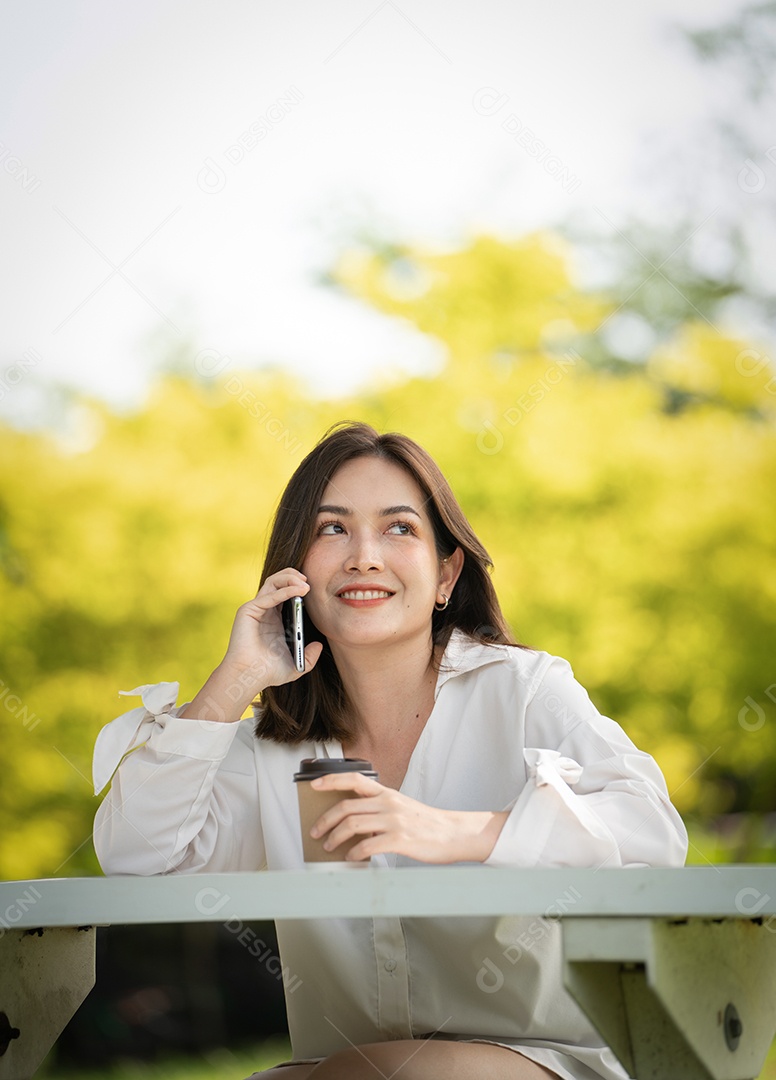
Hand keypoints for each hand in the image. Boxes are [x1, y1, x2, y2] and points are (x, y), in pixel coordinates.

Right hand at [220, 568, 322, 691]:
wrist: (249, 677)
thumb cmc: (268, 672)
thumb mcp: (296, 665)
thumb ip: (309, 656)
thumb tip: (319, 645)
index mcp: (274, 619)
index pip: (285, 592)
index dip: (297, 585)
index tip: (312, 587)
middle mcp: (264, 611)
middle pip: (277, 582)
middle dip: (293, 576)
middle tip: (308, 580)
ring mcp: (255, 609)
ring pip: (272, 583)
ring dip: (289, 579)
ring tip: (305, 583)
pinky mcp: (248, 611)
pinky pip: (269, 596)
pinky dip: (285, 591)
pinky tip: (298, 591)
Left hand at [308, 773, 508, 863]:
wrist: (453, 834)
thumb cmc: (426, 824)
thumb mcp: (401, 808)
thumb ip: (379, 810)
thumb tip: (353, 823)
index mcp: (387, 793)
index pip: (354, 779)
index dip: (331, 780)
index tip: (314, 785)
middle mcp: (388, 803)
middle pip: (346, 807)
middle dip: (325, 820)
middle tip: (316, 831)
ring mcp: (394, 821)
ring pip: (352, 825)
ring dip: (335, 838)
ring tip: (329, 847)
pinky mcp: (399, 840)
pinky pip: (368, 846)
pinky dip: (354, 854)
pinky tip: (351, 858)